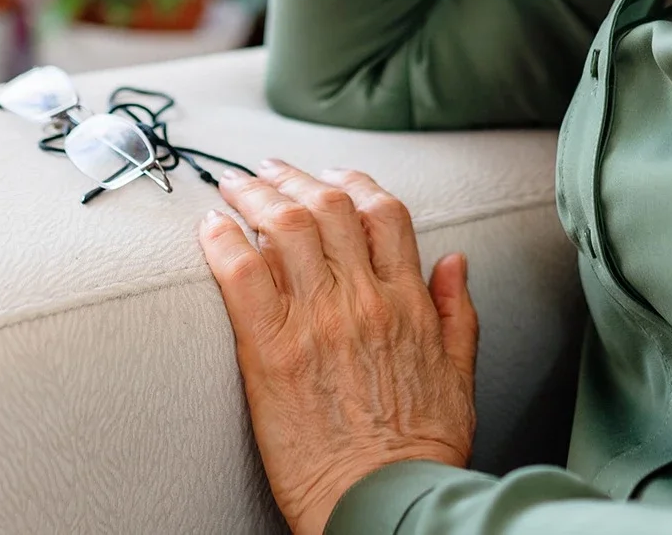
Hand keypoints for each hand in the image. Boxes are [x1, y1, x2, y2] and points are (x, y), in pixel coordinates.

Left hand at [199, 160, 479, 534]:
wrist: (384, 502)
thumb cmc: (421, 451)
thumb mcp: (460, 375)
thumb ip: (456, 312)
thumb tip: (454, 260)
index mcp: (408, 302)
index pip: (382, 212)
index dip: (352, 180)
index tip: (329, 175)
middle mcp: (363, 299)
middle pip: (327, 206)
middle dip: (292, 177)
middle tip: (267, 170)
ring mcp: (316, 321)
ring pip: (283, 226)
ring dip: (254, 195)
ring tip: (233, 186)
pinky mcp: (271, 351)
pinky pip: (240, 274)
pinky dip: (222, 241)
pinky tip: (210, 228)